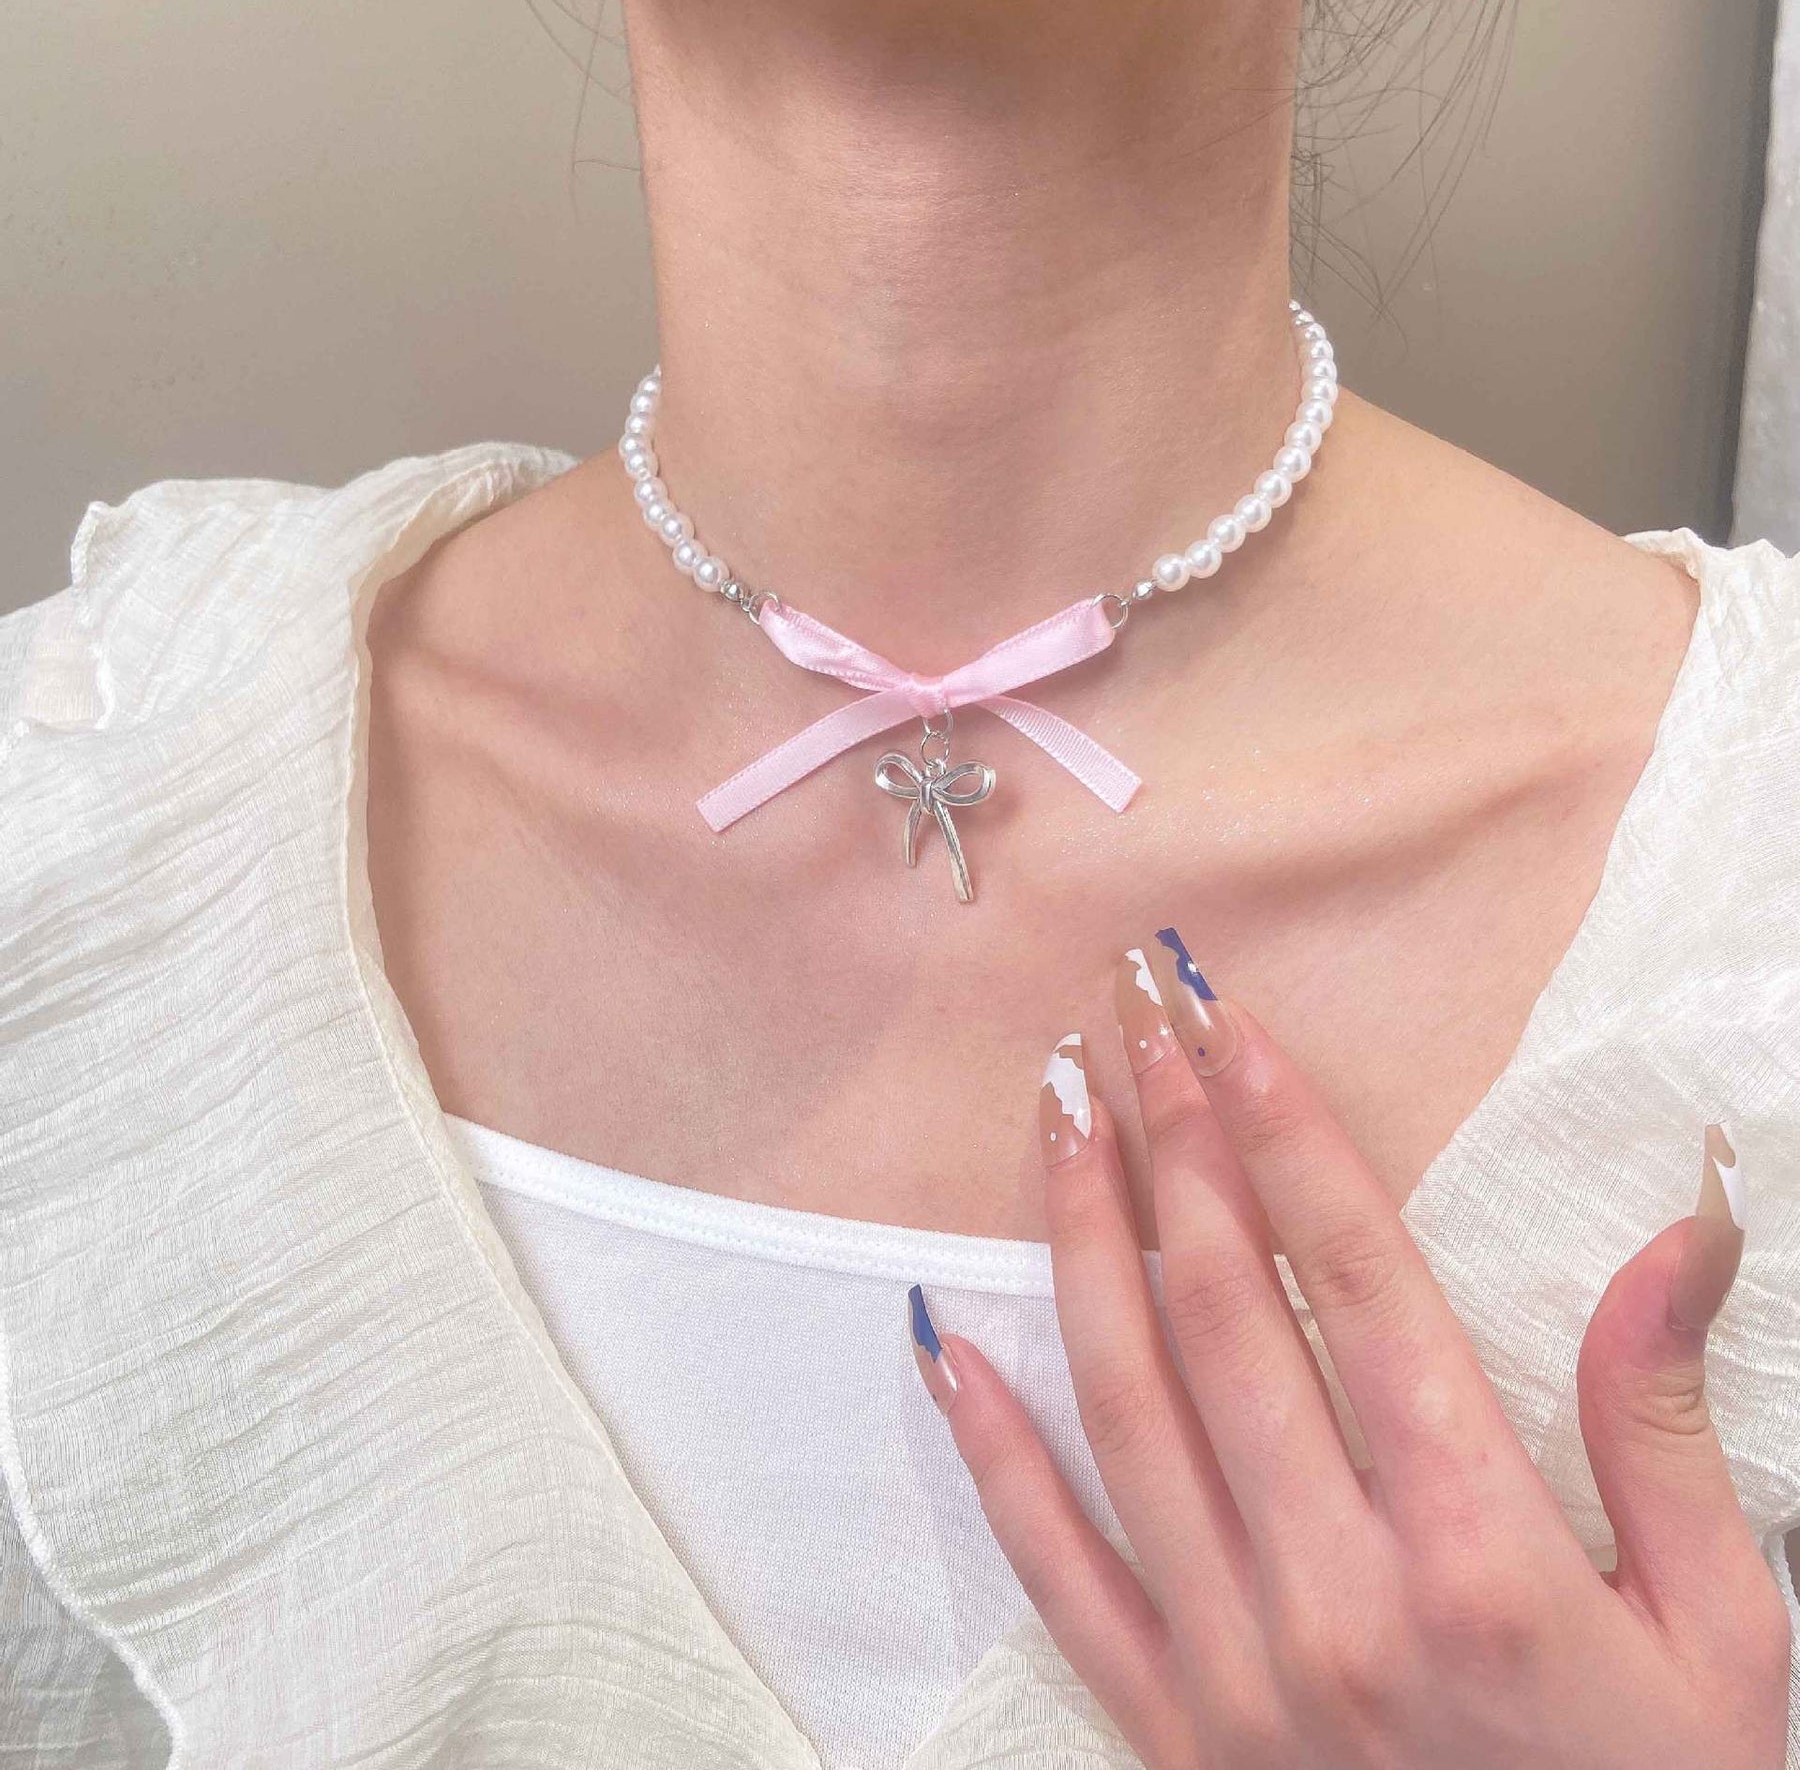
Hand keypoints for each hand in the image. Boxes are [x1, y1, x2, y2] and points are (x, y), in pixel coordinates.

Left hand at [908, 933, 1789, 1767]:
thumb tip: (1678, 1241)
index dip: (1289, 1137)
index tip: (1235, 1026)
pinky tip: (945, 1345)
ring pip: (1127, 1405)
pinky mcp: (1169, 1729)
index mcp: (1481, 1554)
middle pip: (1224, 1313)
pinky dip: (994, 1453)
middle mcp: (1336, 1596)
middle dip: (1175, 1145)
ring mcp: (1232, 1666)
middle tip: (1135, 1018)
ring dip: (1080, 1242)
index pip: (1358, 1285)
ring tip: (1058, 1115)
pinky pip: (1056, 1571)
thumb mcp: (1720, 1637)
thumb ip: (1667, 1430)